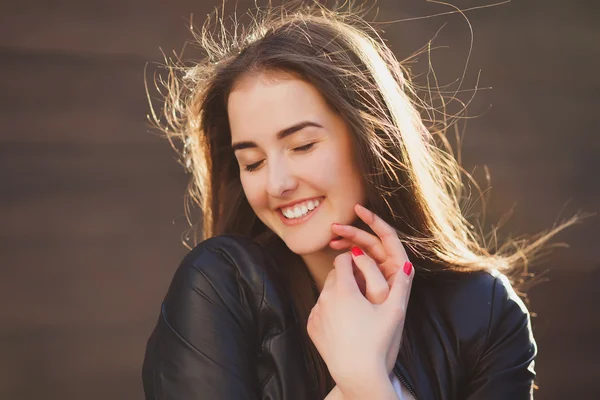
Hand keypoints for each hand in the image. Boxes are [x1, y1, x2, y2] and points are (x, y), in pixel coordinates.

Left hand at [330, 203, 413, 372]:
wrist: (357, 372)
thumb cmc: (377, 342)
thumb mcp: (394, 311)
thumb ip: (401, 285)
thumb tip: (407, 266)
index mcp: (344, 289)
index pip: (342, 260)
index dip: (353, 260)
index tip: (362, 267)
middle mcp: (325, 297)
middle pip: (333, 274)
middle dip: (346, 276)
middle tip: (362, 287)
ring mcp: (316, 312)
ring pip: (326, 292)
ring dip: (338, 293)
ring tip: (355, 308)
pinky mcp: (312, 325)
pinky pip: (320, 310)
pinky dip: (330, 310)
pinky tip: (345, 323)